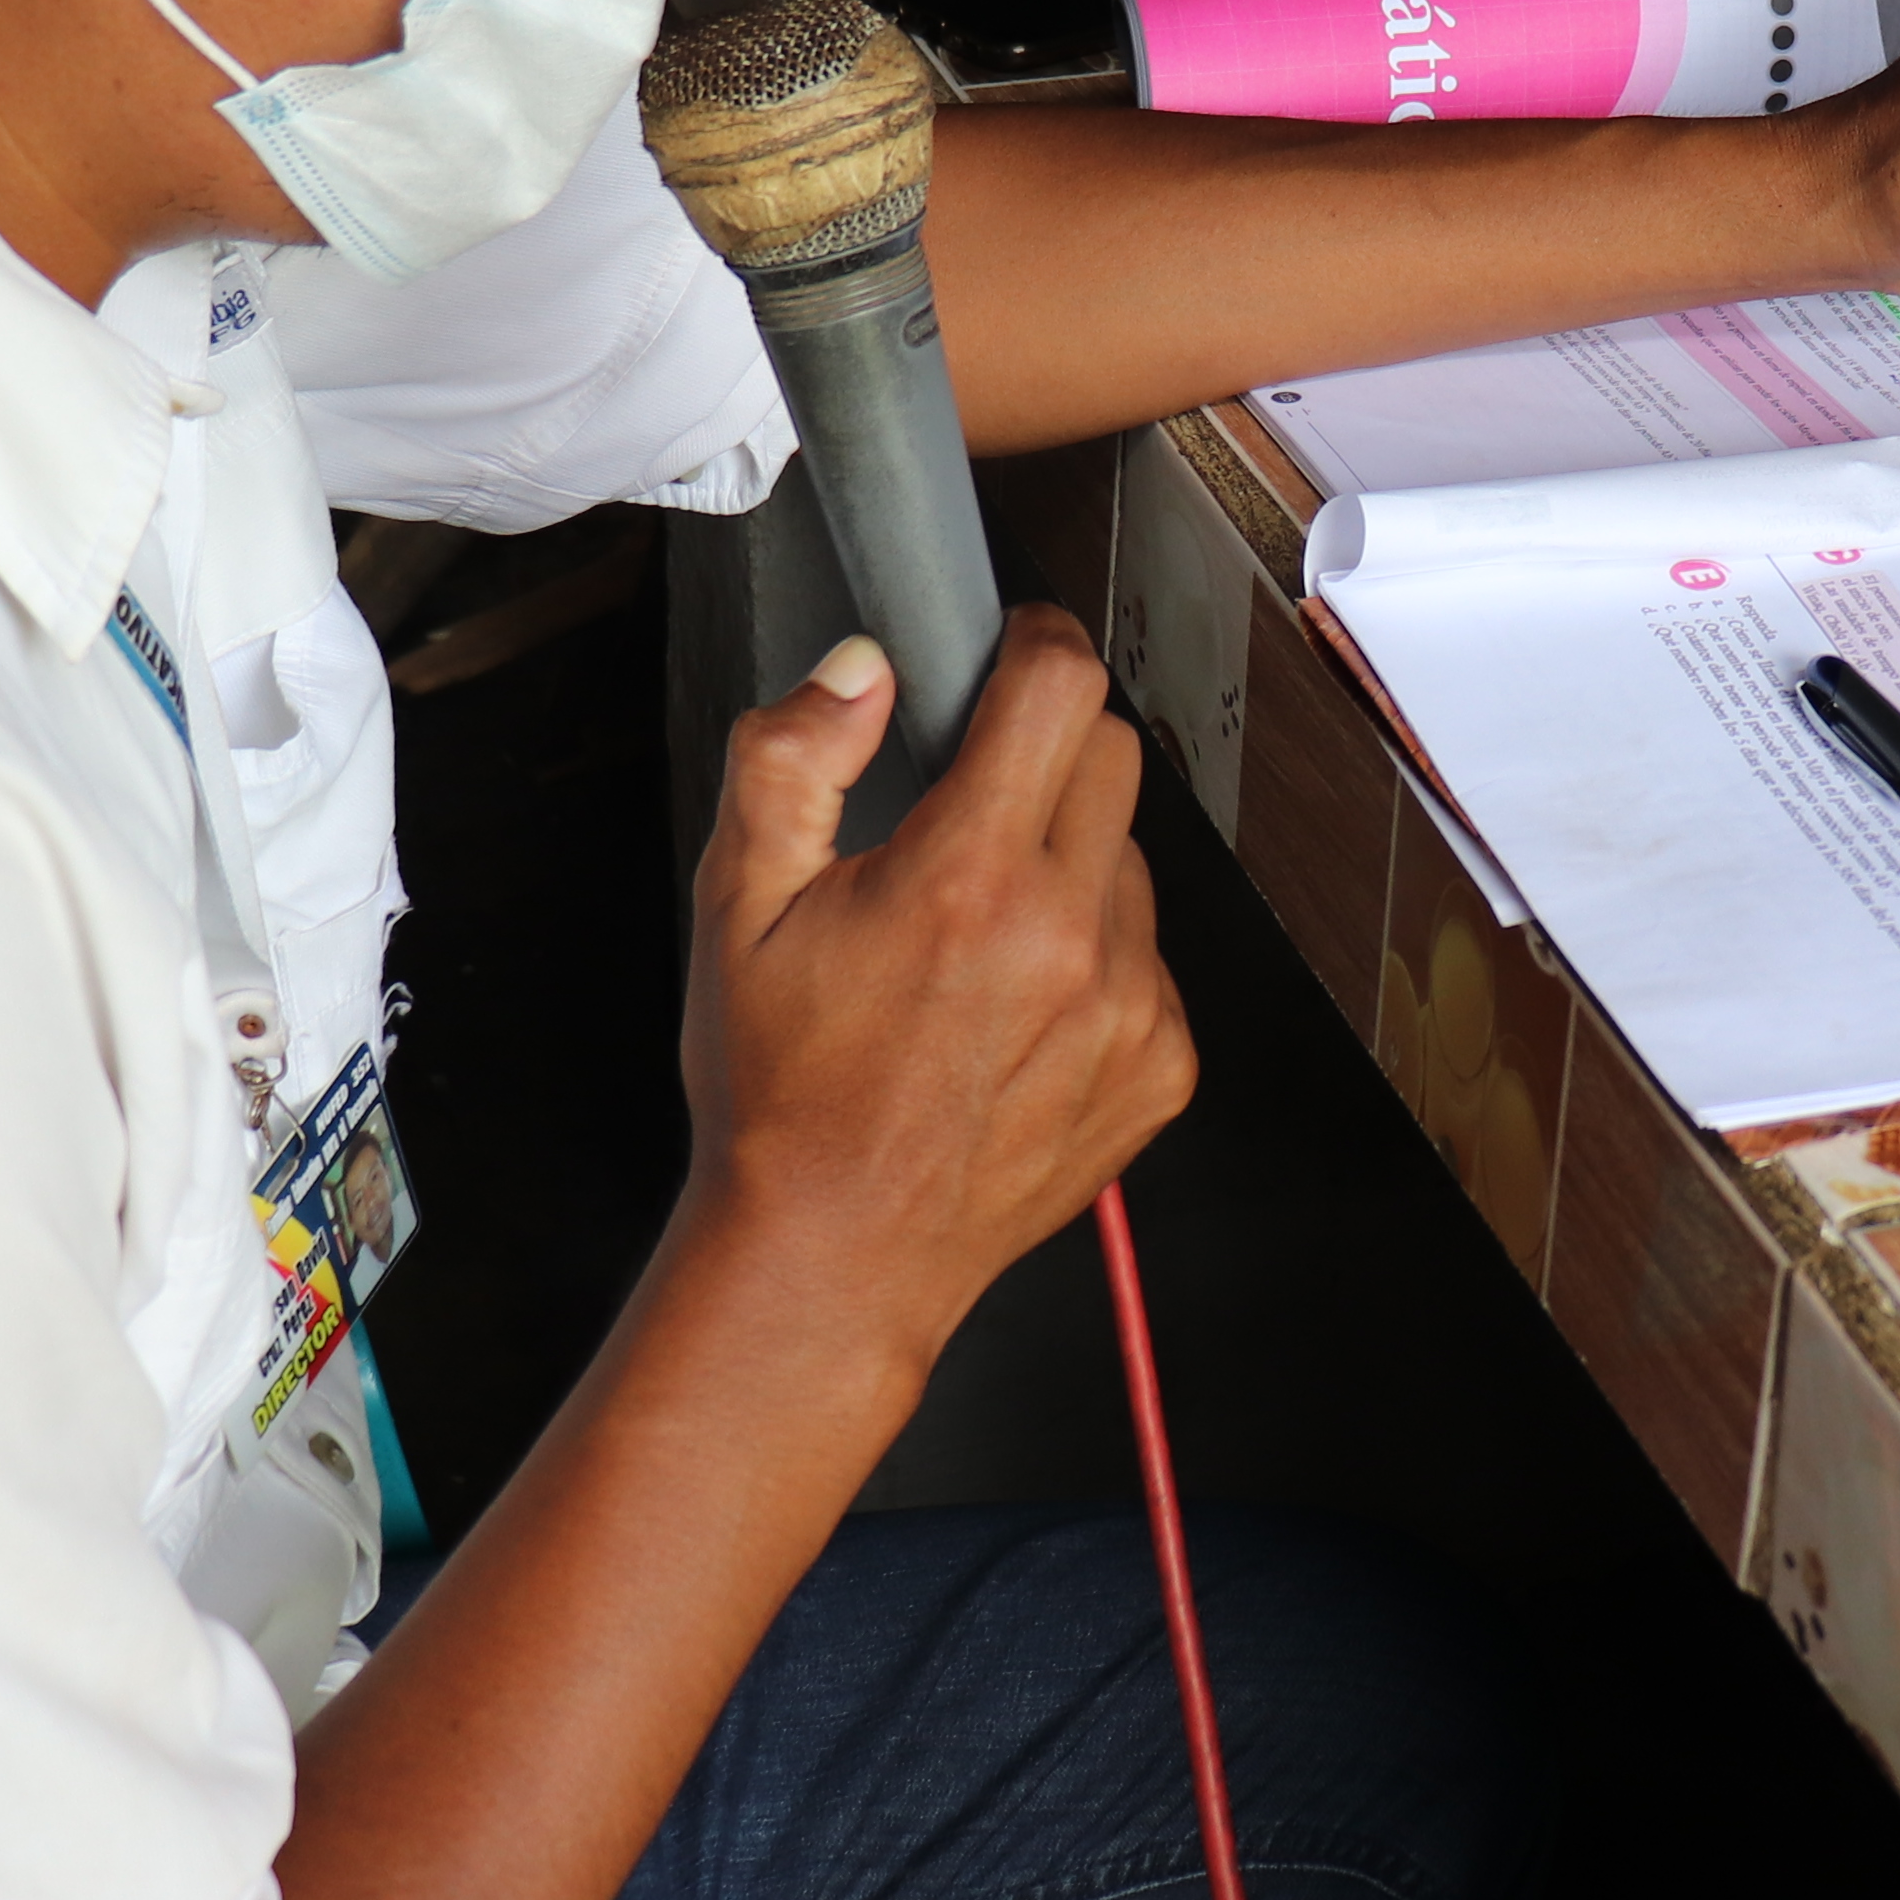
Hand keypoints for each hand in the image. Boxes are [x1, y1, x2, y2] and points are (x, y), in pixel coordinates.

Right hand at [675, 609, 1195, 1372]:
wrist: (835, 1254)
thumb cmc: (780, 1093)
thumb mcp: (735, 907)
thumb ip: (791, 761)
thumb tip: (860, 670)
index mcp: (966, 877)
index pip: (1058, 689)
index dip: (1034, 644)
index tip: (1014, 649)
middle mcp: (1067, 935)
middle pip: (1110, 757)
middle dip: (1046, 753)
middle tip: (971, 807)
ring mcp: (1130, 1006)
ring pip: (1131, 862)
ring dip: (1069, 867)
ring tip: (977, 941)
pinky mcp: (1164, 1067)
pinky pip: (1151, 960)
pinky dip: (1097, 962)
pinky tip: (1014, 1013)